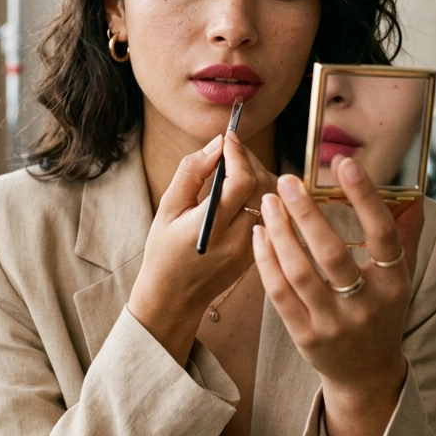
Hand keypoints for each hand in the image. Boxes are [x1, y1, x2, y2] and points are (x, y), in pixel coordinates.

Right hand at [129, 132, 275, 366]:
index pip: (241, 182)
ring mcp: (252, 248)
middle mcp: (237, 240)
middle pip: (262, 186)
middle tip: (232, 148)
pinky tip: (243, 189)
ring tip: (237, 166)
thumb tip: (217, 144)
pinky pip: (270, 214)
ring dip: (258, 175)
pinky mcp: (258, 252)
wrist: (174, 298)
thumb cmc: (164, 252)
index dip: (238, 154)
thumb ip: (191, 172)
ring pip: (271, 199)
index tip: (228, 137)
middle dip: (249, 160)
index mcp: (211, 228)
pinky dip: (260, 194)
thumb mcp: (167, 209)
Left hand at [252, 155, 423, 435]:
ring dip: (280, 232)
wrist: (365, 374)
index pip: (383, 235)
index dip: (365, 197)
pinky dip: (267, 261)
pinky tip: (259, 234)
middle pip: (332, 253)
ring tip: (268, 202)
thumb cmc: (381, 314)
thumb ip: (406, 237)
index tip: (344, 164)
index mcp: (394, 284)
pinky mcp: (305, 336)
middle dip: (306, 212)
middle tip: (286, 181)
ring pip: (300, 272)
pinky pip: (280, 293)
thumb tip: (415, 195)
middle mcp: (366, 305)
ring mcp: (333, 324)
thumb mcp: (401, 280)